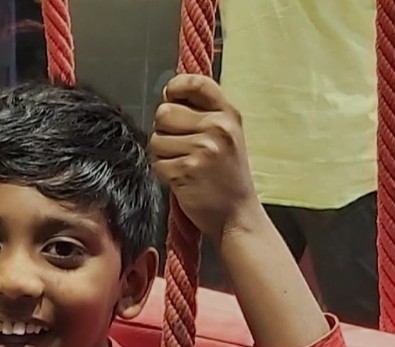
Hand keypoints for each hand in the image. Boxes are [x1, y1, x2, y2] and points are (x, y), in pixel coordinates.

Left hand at [150, 75, 259, 243]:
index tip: (171, 97)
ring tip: (181, 164)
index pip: (195, 82)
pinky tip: (180, 178)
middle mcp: (216, 127)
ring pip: (156, 139)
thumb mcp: (229, 136)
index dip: (175, 87)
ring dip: (162, 153)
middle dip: (164, 129)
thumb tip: (169, 95)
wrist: (237, 216)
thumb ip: (205, 114)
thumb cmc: (229, 177)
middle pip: (165, 112)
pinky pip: (157, 163)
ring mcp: (201, 149)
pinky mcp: (186, 171)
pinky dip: (163, 173)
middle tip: (178, 145)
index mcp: (228, 114)